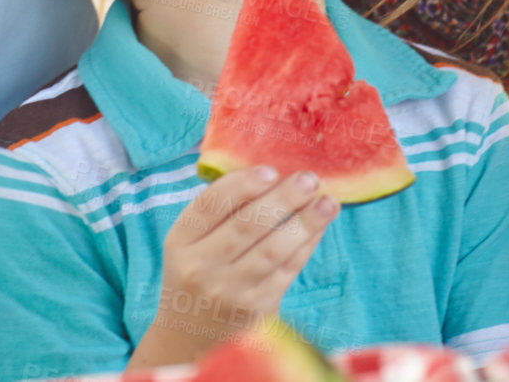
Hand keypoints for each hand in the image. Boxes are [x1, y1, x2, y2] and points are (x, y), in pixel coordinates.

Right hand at [127, 166, 338, 368]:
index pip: (211, 205)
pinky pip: (288, 270)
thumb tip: (272, 173)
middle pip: (247, 225)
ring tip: (328, 202)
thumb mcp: (191, 243)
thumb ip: (220, 211)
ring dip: (305, 222)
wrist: (190, 337)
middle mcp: (201, 267)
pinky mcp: (256, 309)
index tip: (271, 171)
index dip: (243, 185)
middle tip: (309, 179)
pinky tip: (319, 227)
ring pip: (273, 249)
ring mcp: (229, 291)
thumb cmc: (197, 273)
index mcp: (180, 241)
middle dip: (283, 198)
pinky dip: (306, 245)